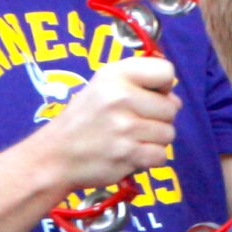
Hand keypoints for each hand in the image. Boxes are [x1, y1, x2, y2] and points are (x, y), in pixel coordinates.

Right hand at [33, 54, 180, 194]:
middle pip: (171, 107)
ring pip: (168, 133)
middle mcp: (119, 97)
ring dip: (154, 140)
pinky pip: (161, 156)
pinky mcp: (128, 154)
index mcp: (113, 75)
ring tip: (129, 139)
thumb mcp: (103, 87)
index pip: (165, 71)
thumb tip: (176, 100)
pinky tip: (130, 154)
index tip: (148, 95)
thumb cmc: (85, 120)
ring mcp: (124, 127)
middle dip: (159, 118)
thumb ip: (138, 83)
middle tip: (133, 123)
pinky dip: (149, 159)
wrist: (56, 155)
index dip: (163, 86)